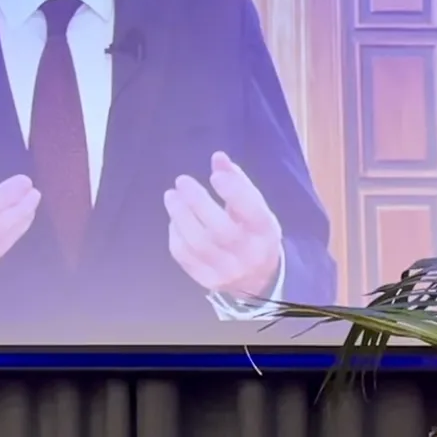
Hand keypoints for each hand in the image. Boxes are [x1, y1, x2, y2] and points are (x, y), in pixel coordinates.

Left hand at [163, 151, 282, 298]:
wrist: (257, 279)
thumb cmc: (252, 232)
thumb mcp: (254, 207)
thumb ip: (237, 182)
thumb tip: (218, 157)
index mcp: (265, 232)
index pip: (252, 213)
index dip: (234, 192)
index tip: (215, 175)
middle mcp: (249, 255)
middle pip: (221, 231)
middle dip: (198, 202)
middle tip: (182, 180)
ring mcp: (227, 271)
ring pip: (199, 244)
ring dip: (180, 216)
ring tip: (171, 195)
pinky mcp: (206, 279)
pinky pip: (185, 256)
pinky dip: (176, 234)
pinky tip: (174, 219)